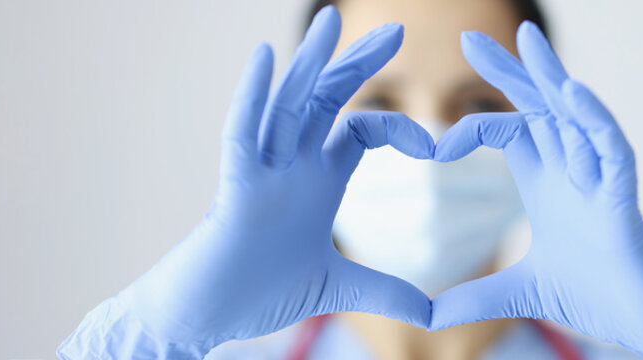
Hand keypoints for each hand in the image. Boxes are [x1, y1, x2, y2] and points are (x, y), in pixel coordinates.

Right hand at [59, 7, 434, 356]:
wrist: (207, 316)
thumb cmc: (260, 293)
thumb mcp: (337, 289)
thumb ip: (384, 292)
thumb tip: (430, 314)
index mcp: (318, 182)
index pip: (360, 131)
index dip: (398, 128)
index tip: (436, 146)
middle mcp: (292, 167)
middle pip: (327, 101)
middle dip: (358, 63)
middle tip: (396, 29)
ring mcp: (262, 174)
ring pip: (286, 105)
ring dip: (308, 63)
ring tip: (329, 20)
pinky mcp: (233, 191)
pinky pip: (240, 136)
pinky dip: (251, 97)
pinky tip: (265, 58)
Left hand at [429, 22, 642, 359]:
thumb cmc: (600, 298)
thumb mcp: (522, 295)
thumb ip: (476, 298)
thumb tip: (427, 317)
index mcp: (548, 186)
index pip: (511, 132)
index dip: (472, 129)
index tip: (434, 149)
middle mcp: (574, 174)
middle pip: (541, 108)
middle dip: (509, 73)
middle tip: (471, 38)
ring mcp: (601, 184)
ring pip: (577, 116)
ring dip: (553, 77)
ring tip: (528, 39)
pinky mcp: (625, 203)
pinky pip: (613, 150)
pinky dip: (595, 120)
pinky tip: (572, 91)